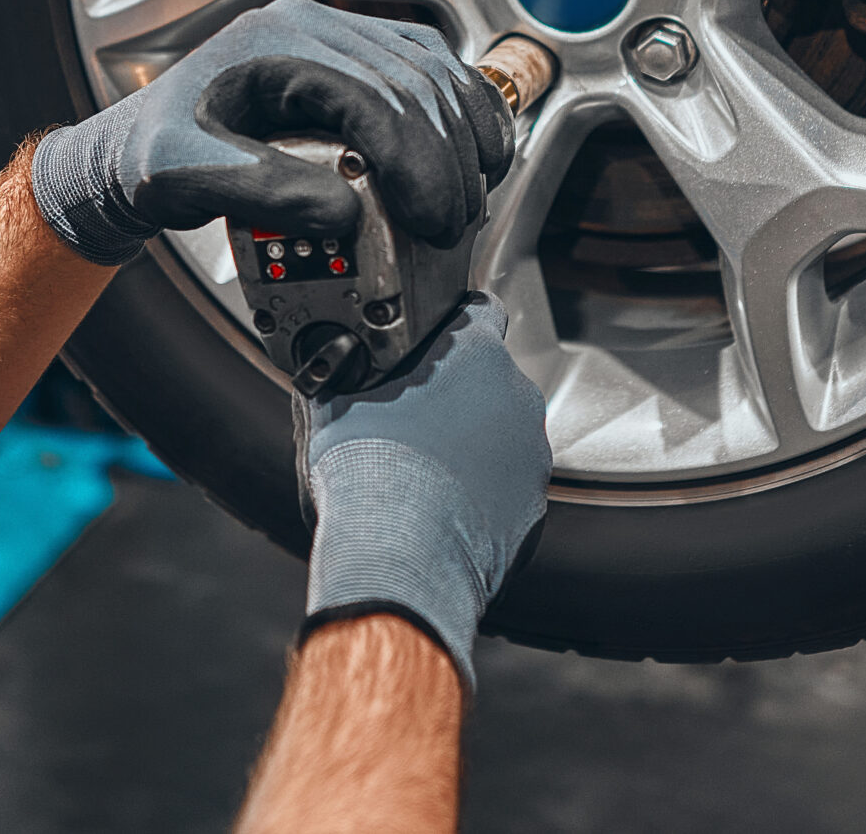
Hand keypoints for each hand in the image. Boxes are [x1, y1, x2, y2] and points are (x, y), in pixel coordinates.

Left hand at [29, 0, 512, 266]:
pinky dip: (459, 114)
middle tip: (452, 224)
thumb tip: (345, 214)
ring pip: (432, 71)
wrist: (133, 148)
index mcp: (276, 46)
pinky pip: (426, 73)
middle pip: (413, 83)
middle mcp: (313, 29)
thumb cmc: (153, 156)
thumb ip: (264, 194)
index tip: (431, 217)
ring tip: (468, 199)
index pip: (372, 94)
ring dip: (464, 134)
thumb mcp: (189, 178)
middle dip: (446, 159)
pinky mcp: (354, 61)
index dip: (415, 159)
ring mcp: (338, 39)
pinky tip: (471, 155)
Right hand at [298, 295, 549, 693]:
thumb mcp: (332, 405)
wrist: (399, 555)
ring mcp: (531, 456)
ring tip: (423, 476)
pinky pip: (506, 490)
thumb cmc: (368, 472)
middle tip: (412, 421)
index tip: (436, 340)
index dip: (456, 320)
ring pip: (501, 438)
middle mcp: (517, 398)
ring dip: (471, 449)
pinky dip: (481, 497)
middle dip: (457, 396)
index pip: (480, 310)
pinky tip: (441, 512)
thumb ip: (345, 372)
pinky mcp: (534, 510)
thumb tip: (330, 367)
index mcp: (476, 354)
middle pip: (489, 382)